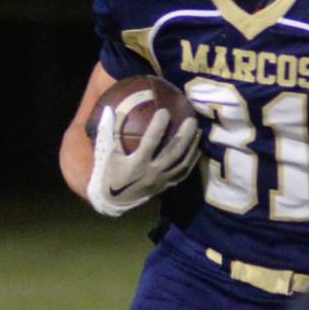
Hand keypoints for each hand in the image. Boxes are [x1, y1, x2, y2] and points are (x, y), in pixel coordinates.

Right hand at [85, 105, 200, 217]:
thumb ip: (112, 131)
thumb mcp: (109, 152)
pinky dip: (192, 161)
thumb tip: (114, 109)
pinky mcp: (167, 185)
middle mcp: (152, 173)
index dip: (158, 127)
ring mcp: (162, 180)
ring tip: (199, 131)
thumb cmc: (112, 173)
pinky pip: (183, 173)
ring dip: (192, 146)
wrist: (117, 200)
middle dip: (184, 135)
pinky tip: (198, 148)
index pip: (150, 142)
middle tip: (192, 119)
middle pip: (173, 152)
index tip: (164, 111)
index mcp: (136, 164)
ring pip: (182, 163)